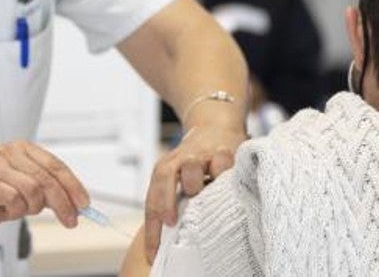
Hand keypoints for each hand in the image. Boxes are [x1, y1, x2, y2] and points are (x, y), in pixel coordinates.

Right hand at [0, 141, 89, 237]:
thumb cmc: (2, 198)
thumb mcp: (33, 191)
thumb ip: (53, 191)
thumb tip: (78, 203)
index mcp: (23, 148)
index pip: (55, 165)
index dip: (72, 185)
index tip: (83, 204)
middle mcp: (9, 151)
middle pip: (46, 178)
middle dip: (62, 202)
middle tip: (71, 220)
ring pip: (32, 190)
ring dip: (32, 207)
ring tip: (22, 209)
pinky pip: (14, 199)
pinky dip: (16, 210)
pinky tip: (7, 209)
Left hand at [143, 125, 245, 262]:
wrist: (216, 125)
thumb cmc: (197, 161)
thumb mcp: (181, 178)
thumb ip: (175, 201)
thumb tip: (170, 238)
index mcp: (165, 169)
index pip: (153, 200)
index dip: (152, 228)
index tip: (153, 253)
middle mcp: (180, 160)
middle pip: (164, 175)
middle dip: (165, 200)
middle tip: (170, 222)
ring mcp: (202, 154)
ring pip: (190, 166)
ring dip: (193, 183)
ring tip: (200, 196)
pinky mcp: (224, 150)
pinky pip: (221, 161)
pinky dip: (222, 173)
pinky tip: (225, 187)